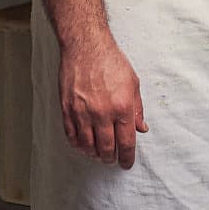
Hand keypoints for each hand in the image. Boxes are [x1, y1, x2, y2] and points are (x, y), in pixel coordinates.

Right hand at [60, 34, 147, 169]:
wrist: (86, 46)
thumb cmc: (110, 61)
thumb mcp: (133, 83)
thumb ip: (137, 109)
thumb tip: (141, 128)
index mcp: (122, 108)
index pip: (126, 142)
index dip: (127, 157)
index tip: (126, 163)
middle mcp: (102, 113)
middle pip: (106, 148)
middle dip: (110, 158)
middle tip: (112, 159)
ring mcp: (83, 112)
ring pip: (87, 145)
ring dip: (94, 153)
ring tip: (98, 153)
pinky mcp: (67, 109)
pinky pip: (71, 135)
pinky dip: (77, 144)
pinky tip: (82, 144)